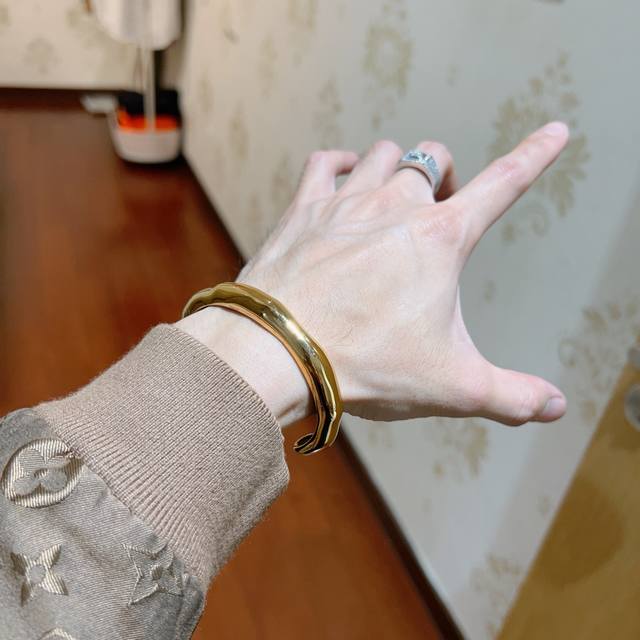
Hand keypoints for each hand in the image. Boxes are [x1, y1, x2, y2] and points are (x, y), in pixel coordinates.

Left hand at [234, 122, 568, 424]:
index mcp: (440, 238)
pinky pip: (324, 163)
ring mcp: (345, 202)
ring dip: (396, 169)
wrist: (278, 351)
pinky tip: (342, 177)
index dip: (535, 156)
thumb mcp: (451, 387)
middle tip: (440, 212)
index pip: (503, 185)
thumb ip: (511, 396)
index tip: (556, 131)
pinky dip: (338, 163)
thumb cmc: (364, 364)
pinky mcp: (303, 210)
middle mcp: (395, 206)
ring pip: (382, 154)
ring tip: (394, 199)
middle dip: (445, 177)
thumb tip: (555, 407)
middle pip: (433, 160)